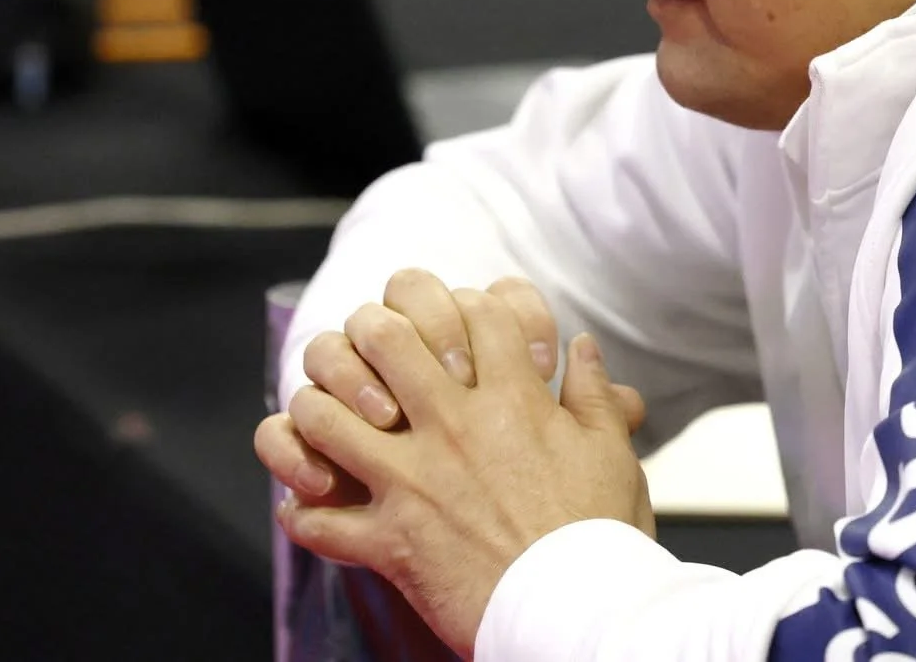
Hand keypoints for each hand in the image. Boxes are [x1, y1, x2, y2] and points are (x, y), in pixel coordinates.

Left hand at [266, 290, 654, 654]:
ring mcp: (412, 482)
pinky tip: (310, 505)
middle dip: (373, 330)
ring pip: (326, 416)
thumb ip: (593, 393)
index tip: (462, 325)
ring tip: (332, 416)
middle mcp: (452, 428)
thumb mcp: (610, 451)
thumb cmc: (598, 534)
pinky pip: (319, 524)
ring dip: (321, 409)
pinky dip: (305, 515)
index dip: (464, 305)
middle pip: (385, 338)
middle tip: (378, 349)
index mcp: (511, 400)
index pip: (473, 312)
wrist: (576, 611)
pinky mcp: (390, 541)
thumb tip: (584, 346)